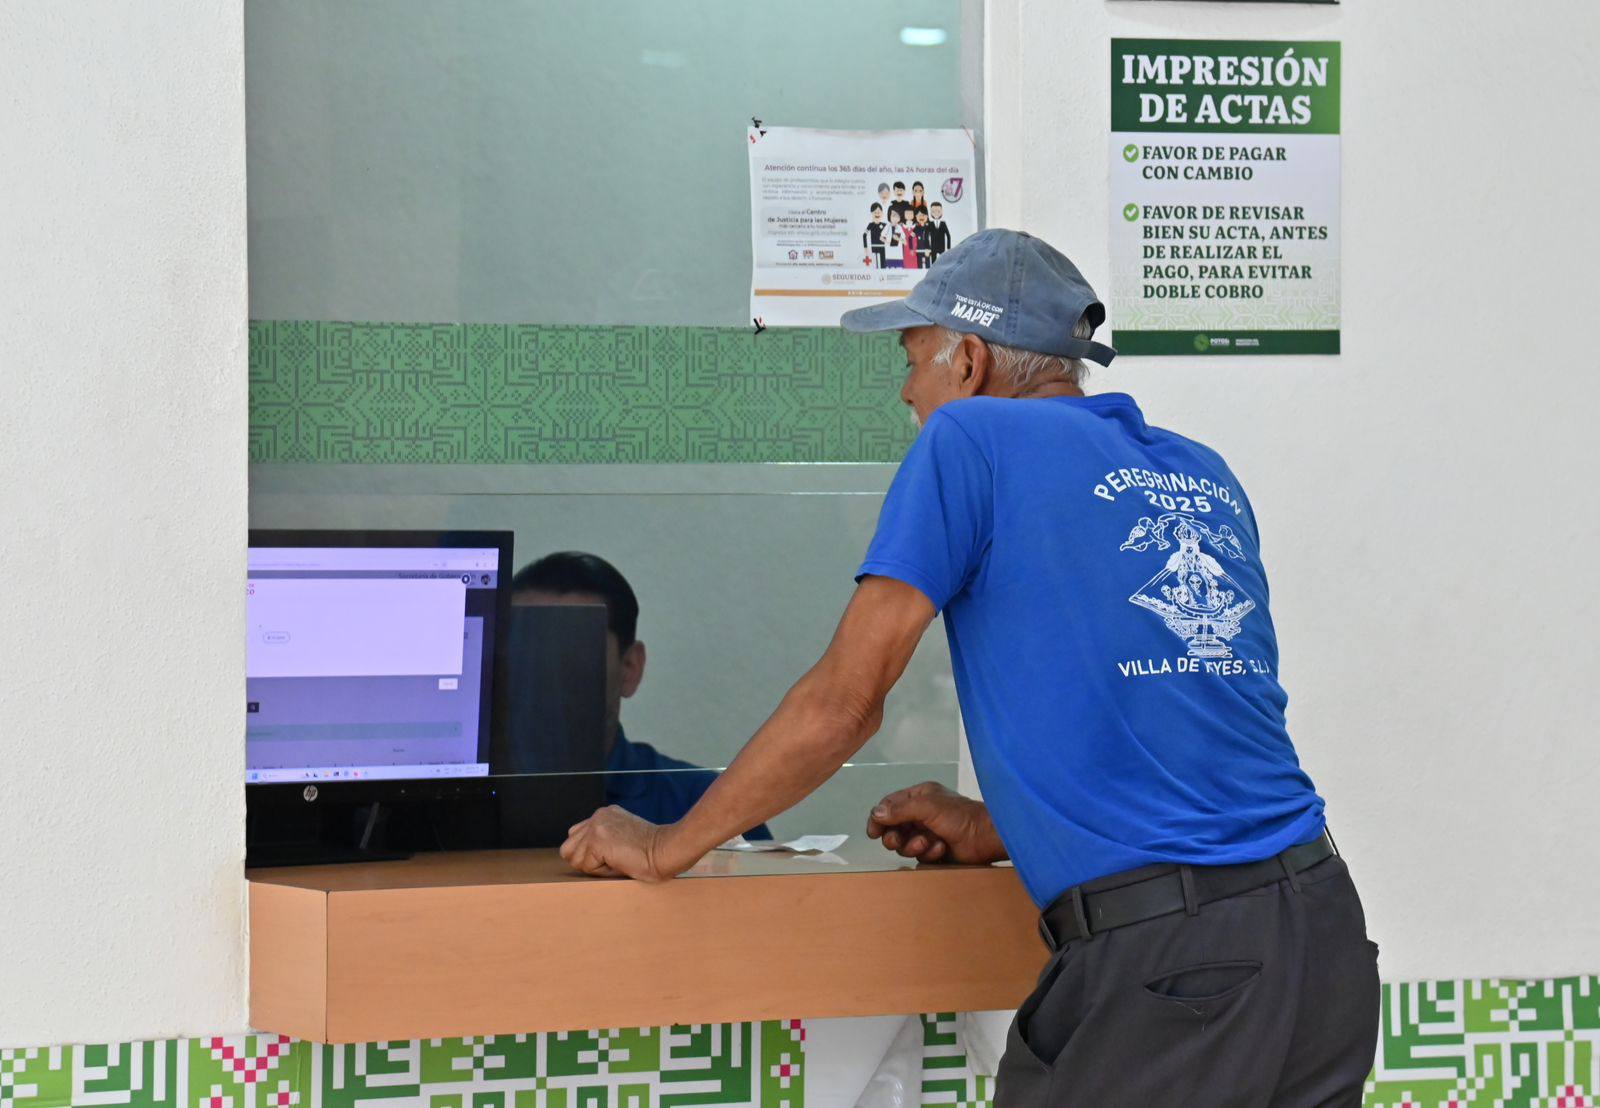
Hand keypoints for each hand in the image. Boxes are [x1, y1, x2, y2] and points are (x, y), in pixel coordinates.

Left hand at [559, 806, 682, 881]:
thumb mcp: (623, 838)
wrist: (668, 850)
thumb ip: (603, 840)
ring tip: (618, 860)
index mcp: (604, 814)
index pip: (575, 838)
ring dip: (594, 867)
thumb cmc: (652, 852)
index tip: (615, 855)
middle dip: (586, 861)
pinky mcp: (598, 840)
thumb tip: (581, 858)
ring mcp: (596, 826)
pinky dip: (602, 872)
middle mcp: (598, 816)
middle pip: (568, 848)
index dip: (590, 855)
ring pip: (574, 859)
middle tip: (613, 860)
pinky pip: (586, 867)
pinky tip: (621, 862)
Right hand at [866, 781, 1007, 864]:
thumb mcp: (928, 806)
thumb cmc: (958, 816)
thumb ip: (901, 810)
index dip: (878, 818)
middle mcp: (920, 814)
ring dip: (913, 846)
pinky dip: (929, 853)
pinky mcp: (933, 850)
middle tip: (898, 842)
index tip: (873, 832)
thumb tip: (876, 814)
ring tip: (927, 844)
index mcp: (919, 796)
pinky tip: (941, 848)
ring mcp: (927, 832)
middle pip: (893, 828)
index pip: (890, 805)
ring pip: (904, 845)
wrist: (984, 837)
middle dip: (894, 837)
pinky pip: (919, 855)